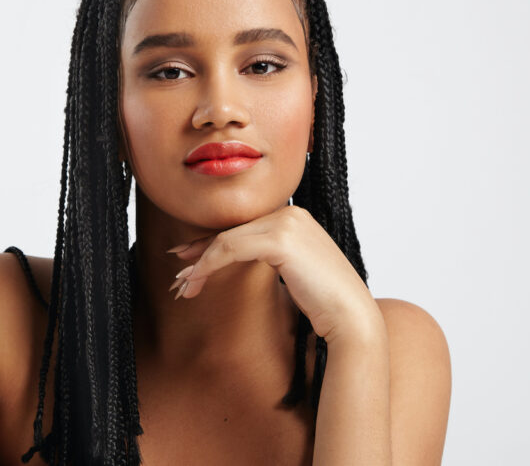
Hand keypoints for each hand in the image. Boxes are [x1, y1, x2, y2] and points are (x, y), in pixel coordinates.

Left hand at [167, 205, 375, 339]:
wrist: (351, 317)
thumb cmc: (326, 303)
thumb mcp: (296, 273)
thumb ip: (274, 259)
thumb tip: (241, 260)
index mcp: (295, 217)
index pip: (244, 227)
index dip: (212, 243)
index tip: (188, 259)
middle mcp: (291, 212)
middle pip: (232, 231)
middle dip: (200, 253)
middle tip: (178, 276)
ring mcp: (286, 223)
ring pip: (227, 240)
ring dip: (199, 265)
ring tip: (183, 288)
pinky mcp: (280, 240)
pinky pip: (230, 249)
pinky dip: (208, 266)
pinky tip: (195, 284)